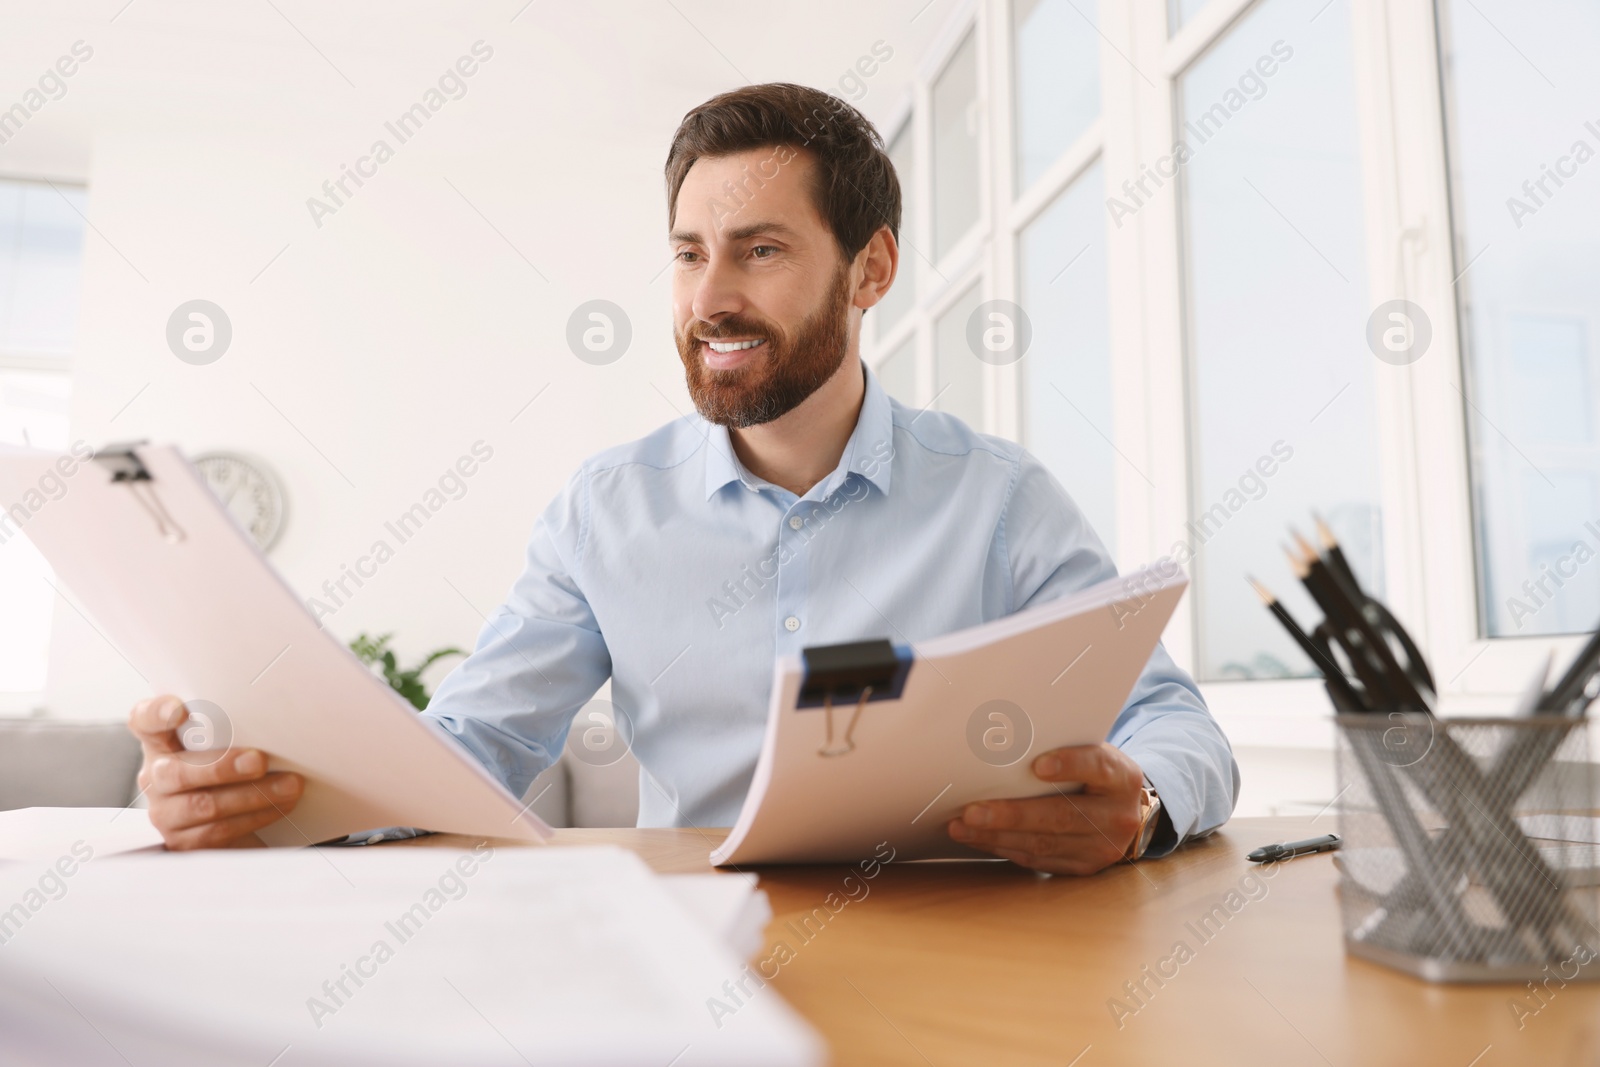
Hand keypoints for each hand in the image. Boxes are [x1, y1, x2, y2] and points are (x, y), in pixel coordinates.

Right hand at [129, 695, 303, 849]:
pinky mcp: (184, 842)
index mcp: (160, 742)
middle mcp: (155, 776)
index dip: (156, 714)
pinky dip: (256, 816)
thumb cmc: (231, 763)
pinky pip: (220, 831)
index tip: (179, 709)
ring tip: (290, 785)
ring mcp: (166, 812)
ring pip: (203, 806)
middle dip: (221, 767)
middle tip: (259, 761)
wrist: (235, 813)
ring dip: (253, 795)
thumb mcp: (225, 741)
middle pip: (175, 773)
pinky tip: (280, 806)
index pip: (144, 721)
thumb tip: (275, 721)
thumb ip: (231, 729)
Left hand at [946, 743, 1145, 875]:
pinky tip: (978, 839)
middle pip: (1062, 816)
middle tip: (972, 812)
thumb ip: (1061, 746)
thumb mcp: (1091, 751)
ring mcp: (1103, 847)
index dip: (1069, 765)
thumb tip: (1003, 742)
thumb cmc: (1094, 772)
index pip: (1098, 768)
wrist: (1124, 810)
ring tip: (962, 827)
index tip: (1038, 766)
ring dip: (997, 836)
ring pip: (1044, 844)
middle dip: (1012, 815)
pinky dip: (1004, 848)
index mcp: (1122, 778)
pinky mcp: (1083, 866)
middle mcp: (1118, 816)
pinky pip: (1038, 860)